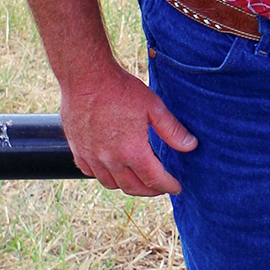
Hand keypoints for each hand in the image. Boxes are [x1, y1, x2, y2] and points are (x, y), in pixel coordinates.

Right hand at [59, 57, 197, 197]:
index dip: (168, 186)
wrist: (86, 78)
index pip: (154, 180)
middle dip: (150, 191)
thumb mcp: (154, 107)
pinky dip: (104, 176)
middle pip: (133, 187)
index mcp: (133, 151)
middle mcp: (111, 160)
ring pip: (111, 184)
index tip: (176, 187)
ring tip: (138, 180)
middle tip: (160, 187)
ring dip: (127, 186)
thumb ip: (172, 130)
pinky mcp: (78, 150)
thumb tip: (191, 146)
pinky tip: (112, 170)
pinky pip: (91, 173)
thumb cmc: (121, 90)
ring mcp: (91, 157)